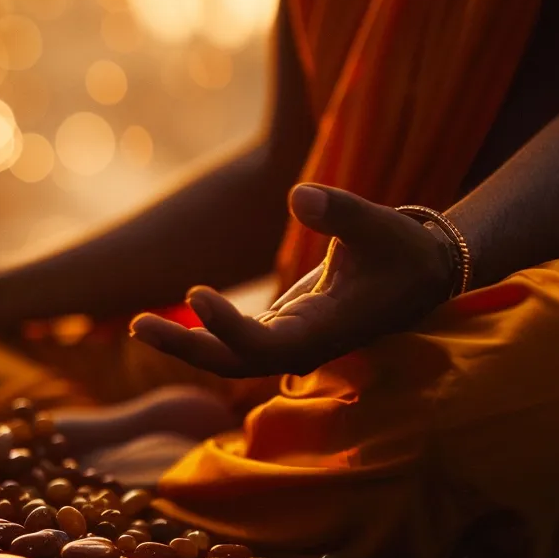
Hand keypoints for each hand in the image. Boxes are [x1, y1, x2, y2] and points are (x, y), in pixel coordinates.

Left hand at [130, 184, 457, 377]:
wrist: (422, 274)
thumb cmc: (404, 250)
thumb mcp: (381, 226)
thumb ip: (342, 212)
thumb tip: (298, 195)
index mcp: (325, 331)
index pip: (268, 343)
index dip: (229, 327)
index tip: (196, 294)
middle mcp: (303, 345)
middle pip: (236, 362)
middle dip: (188, 347)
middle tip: (137, 325)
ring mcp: (291, 341)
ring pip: (231, 356)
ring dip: (186, 343)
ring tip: (136, 325)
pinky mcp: (283, 329)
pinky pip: (235, 341)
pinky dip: (203, 332)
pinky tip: (168, 318)